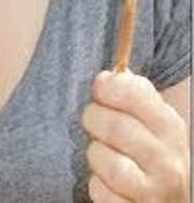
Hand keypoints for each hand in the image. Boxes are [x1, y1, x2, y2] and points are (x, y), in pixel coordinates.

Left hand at [81, 70, 188, 201]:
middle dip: (94, 119)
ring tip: (104, 154)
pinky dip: (97, 184)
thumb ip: (134, 97)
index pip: (134, 93)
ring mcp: (155, 189)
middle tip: (93, 122)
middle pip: (115, 126)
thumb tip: (110, 75)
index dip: (108, 87)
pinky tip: (107, 181)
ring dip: (95, 154)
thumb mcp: (152, 123)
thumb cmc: (151, 155)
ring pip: (106, 160)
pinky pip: (101, 191)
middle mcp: (168, 159)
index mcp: (170, 127)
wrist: (168, 200)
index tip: (100, 89)